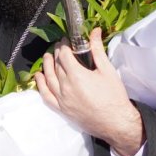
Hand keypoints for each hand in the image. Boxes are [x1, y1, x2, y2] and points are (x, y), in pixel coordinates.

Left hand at [33, 28, 143, 155]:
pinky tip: (39, 77)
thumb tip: (95, 32)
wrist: (116, 123)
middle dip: (57, 54)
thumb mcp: (107, 70)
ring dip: (46, 66)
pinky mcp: (61, 110)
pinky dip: (40, 85)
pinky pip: (46, 96)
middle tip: (60, 47)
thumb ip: (97, 50)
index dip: (63, 45)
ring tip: (47, 57)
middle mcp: (65, 87)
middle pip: (56, 65)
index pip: (63, 55)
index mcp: (77, 76)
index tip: (66, 41)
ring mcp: (62, 100)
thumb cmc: (114, 97)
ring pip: (49, 79)